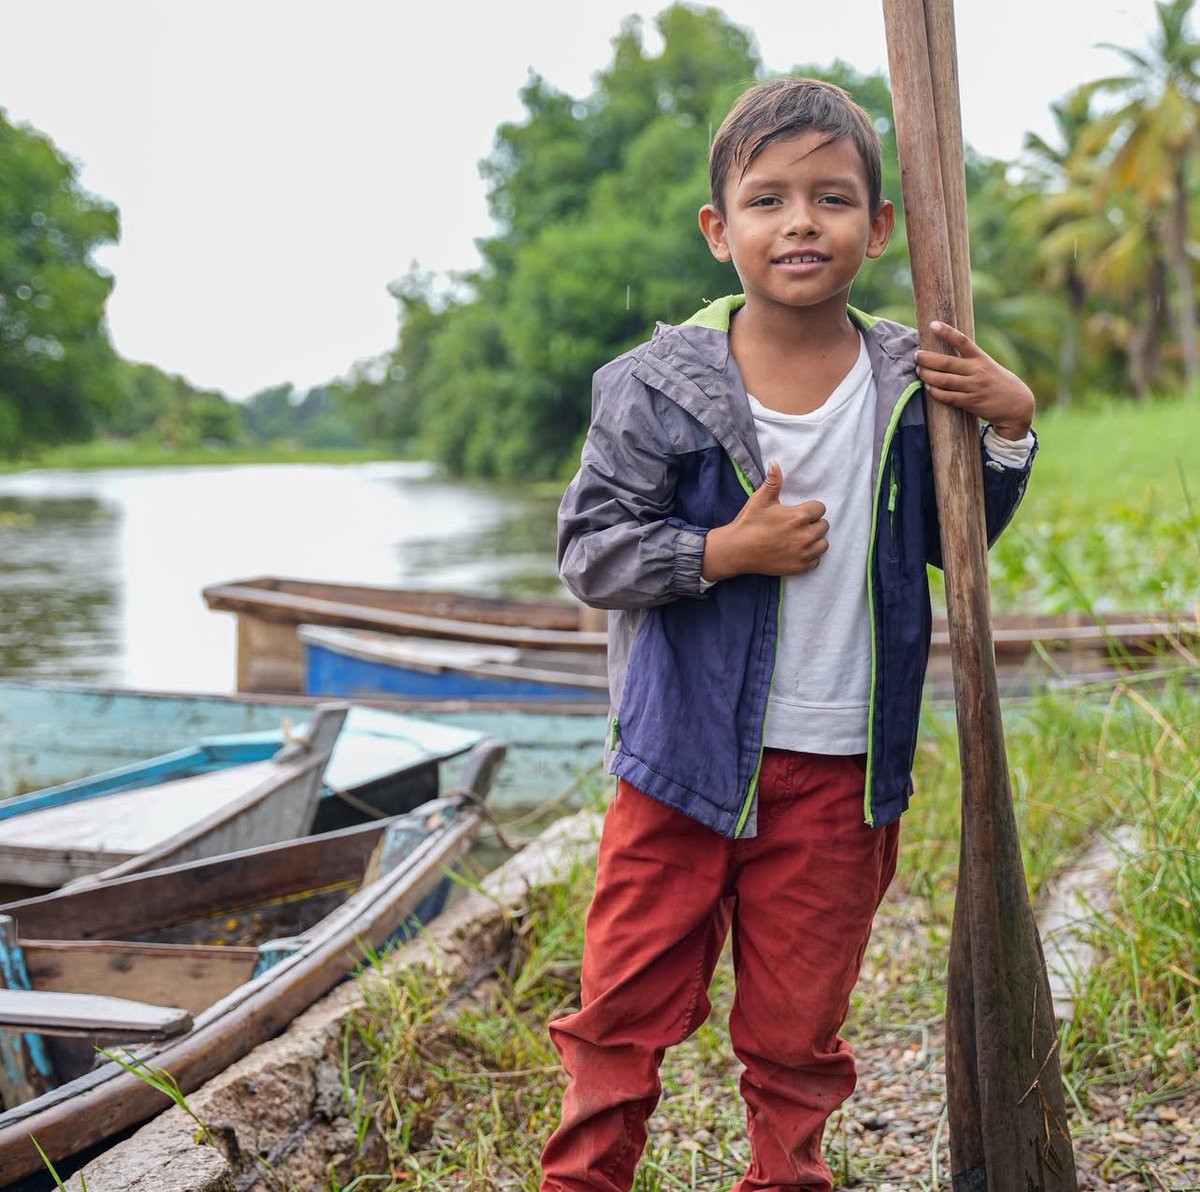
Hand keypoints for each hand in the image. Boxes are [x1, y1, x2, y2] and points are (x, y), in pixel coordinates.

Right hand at [702, 461, 828, 580]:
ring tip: (799, 539)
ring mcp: (803, 553)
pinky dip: (810, 557)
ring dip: (815, 540)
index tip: (797, 513)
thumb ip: (773, 481)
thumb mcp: (760, 499)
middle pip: (824, 526)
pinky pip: (816, 561)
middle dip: (813, 524)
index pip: (820, 508)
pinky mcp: (799, 567)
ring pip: (823, 544)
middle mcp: (805, 535)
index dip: (809, 509)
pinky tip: (797, 552)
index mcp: (799, 516)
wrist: (736, 550)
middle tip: (796, 526)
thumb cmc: (748, 523)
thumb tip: (775, 463)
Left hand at [915, 321, 1034, 439]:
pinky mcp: (971, 402)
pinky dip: (936, 392)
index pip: (962, 341)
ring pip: (943, 380)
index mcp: (980, 358)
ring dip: (927, 376)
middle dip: (927, 359)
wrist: (1017, 404)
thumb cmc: (996, 382)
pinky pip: (948, 397)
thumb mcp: (987, 365)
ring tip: (919, 371)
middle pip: (946, 362)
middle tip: (917, 356)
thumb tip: (942, 353)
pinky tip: (929, 388)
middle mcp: (977, 370)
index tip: (933, 325)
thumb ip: (969, 360)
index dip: (946, 332)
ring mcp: (974, 387)